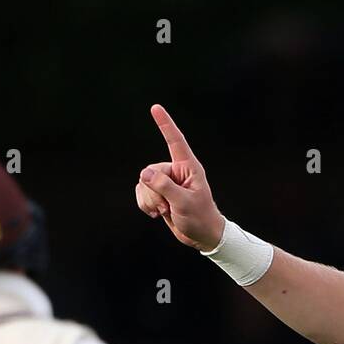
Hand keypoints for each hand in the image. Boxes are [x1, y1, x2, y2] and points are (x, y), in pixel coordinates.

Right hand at [135, 104, 226, 250]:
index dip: (165, 124)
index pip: (175, 141)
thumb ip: (164, 186)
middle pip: (151, 171)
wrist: (201, 236)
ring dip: (149, 200)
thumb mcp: (184, 203)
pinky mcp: (159, 194)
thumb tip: (144, 174)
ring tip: (164, 211)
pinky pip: (141, 192)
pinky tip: (156, 214)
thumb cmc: (200, 217)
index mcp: (188, 168)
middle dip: (153, 191)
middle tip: (166, 206)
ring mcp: (167, 183)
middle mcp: (176, 172)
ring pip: (144, 182)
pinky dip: (145, 204)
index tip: (156, 108)